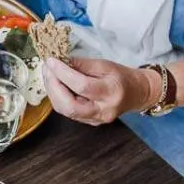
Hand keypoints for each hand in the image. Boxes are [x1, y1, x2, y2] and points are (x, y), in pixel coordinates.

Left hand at [40, 57, 157, 124]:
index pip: (82, 86)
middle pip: (69, 105)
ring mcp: (96, 120)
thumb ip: (81, 64)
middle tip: (47, 69)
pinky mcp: (89, 122)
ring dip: (52, 91)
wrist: (136, 93)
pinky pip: (67, 111)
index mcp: (111, 93)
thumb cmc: (121, 77)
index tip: (51, 61)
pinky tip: (56, 84)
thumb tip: (60, 61)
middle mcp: (103, 111)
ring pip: (65, 110)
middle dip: (53, 86)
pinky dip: (58, 97)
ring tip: (49, 74)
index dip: (62, 73)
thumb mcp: (104, 64)